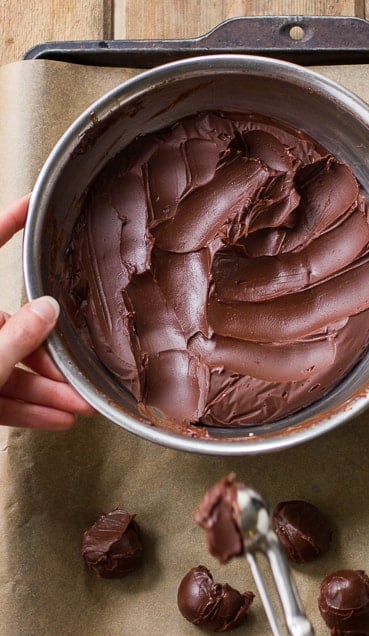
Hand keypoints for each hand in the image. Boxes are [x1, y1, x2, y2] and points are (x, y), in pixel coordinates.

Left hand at [0, 195, 93, 428]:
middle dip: (49, 360)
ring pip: (9, 371)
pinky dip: (26, 410)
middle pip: (12, 331)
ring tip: (78, 406)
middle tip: (79, 376)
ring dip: (46, 392)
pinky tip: (55, 418)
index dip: (8, 222)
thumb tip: (47, 311)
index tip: (32, 203)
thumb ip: (17, 337)